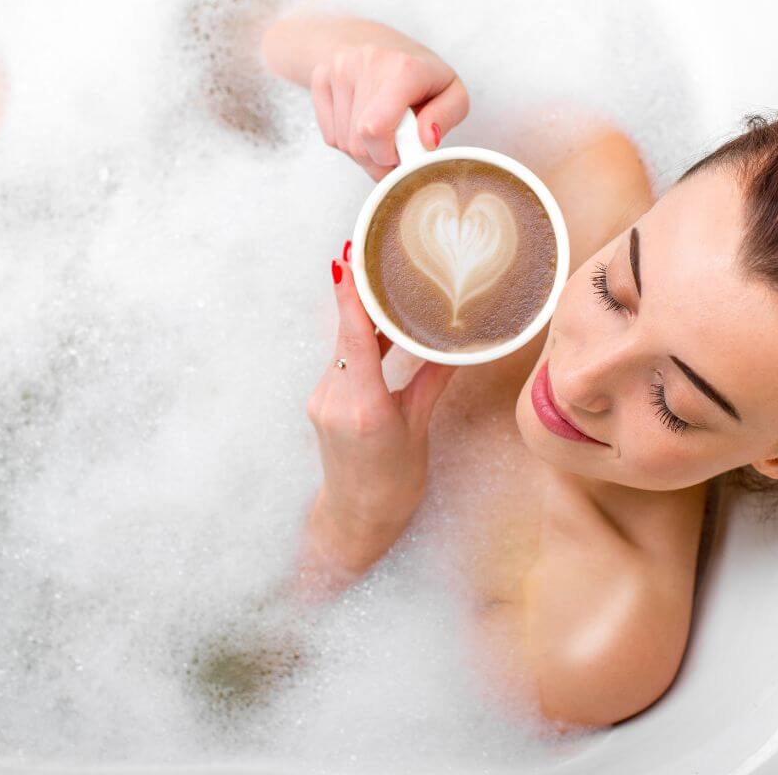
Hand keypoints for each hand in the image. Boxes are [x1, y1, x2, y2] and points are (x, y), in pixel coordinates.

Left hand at [300, 250, 456, 590]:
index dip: (350, 297)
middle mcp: (335, 400)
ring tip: (382, 285)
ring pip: (343, 347)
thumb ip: (432, 380)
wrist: (356, 521)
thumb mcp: (419, 428)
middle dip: (360, 297)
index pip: (354, 339)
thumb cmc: (394, 484)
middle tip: (372, 255)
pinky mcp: (320, 402)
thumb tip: (457, 344)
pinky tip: (378, 327)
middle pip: (348, 336)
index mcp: (363, 409)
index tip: (346, 261)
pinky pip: (341, 362)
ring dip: (362, 320)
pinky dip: (359, 343)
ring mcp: (322, 400)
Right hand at [310, 40, 469, 180]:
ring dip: (363, 151)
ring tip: (381, 132)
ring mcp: (338, 69)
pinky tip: (361, 123)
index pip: (376, 129)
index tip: (402, 155)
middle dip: (378, 159)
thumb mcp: (451, 91)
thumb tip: (426, 140)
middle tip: (395, 149)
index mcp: (403, 68)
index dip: (387, 156)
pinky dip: (346, 141)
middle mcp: (366, 63)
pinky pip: (329, 135)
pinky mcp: (320, 77)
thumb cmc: (419, 74)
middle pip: (358, 144)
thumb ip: (446, 117)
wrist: (378, 41)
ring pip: (342, 144)